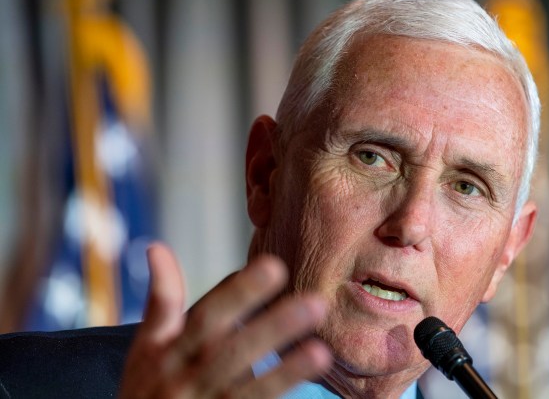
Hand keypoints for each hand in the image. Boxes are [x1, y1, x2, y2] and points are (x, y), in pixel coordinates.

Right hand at [119, 243, 331, 397]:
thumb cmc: (146, 389)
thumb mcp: (146, 346)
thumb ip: (160, 300)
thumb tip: (157, 246)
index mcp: (169, 352)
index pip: (206, 317)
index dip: (238, 293)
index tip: (274, 266)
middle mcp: (187, 380)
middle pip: (233, 353)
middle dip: (273, 329)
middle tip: (315, 303)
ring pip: (248, 391)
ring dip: (285, 373)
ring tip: (321, 352)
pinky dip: (278, 396)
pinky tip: (309, 385)